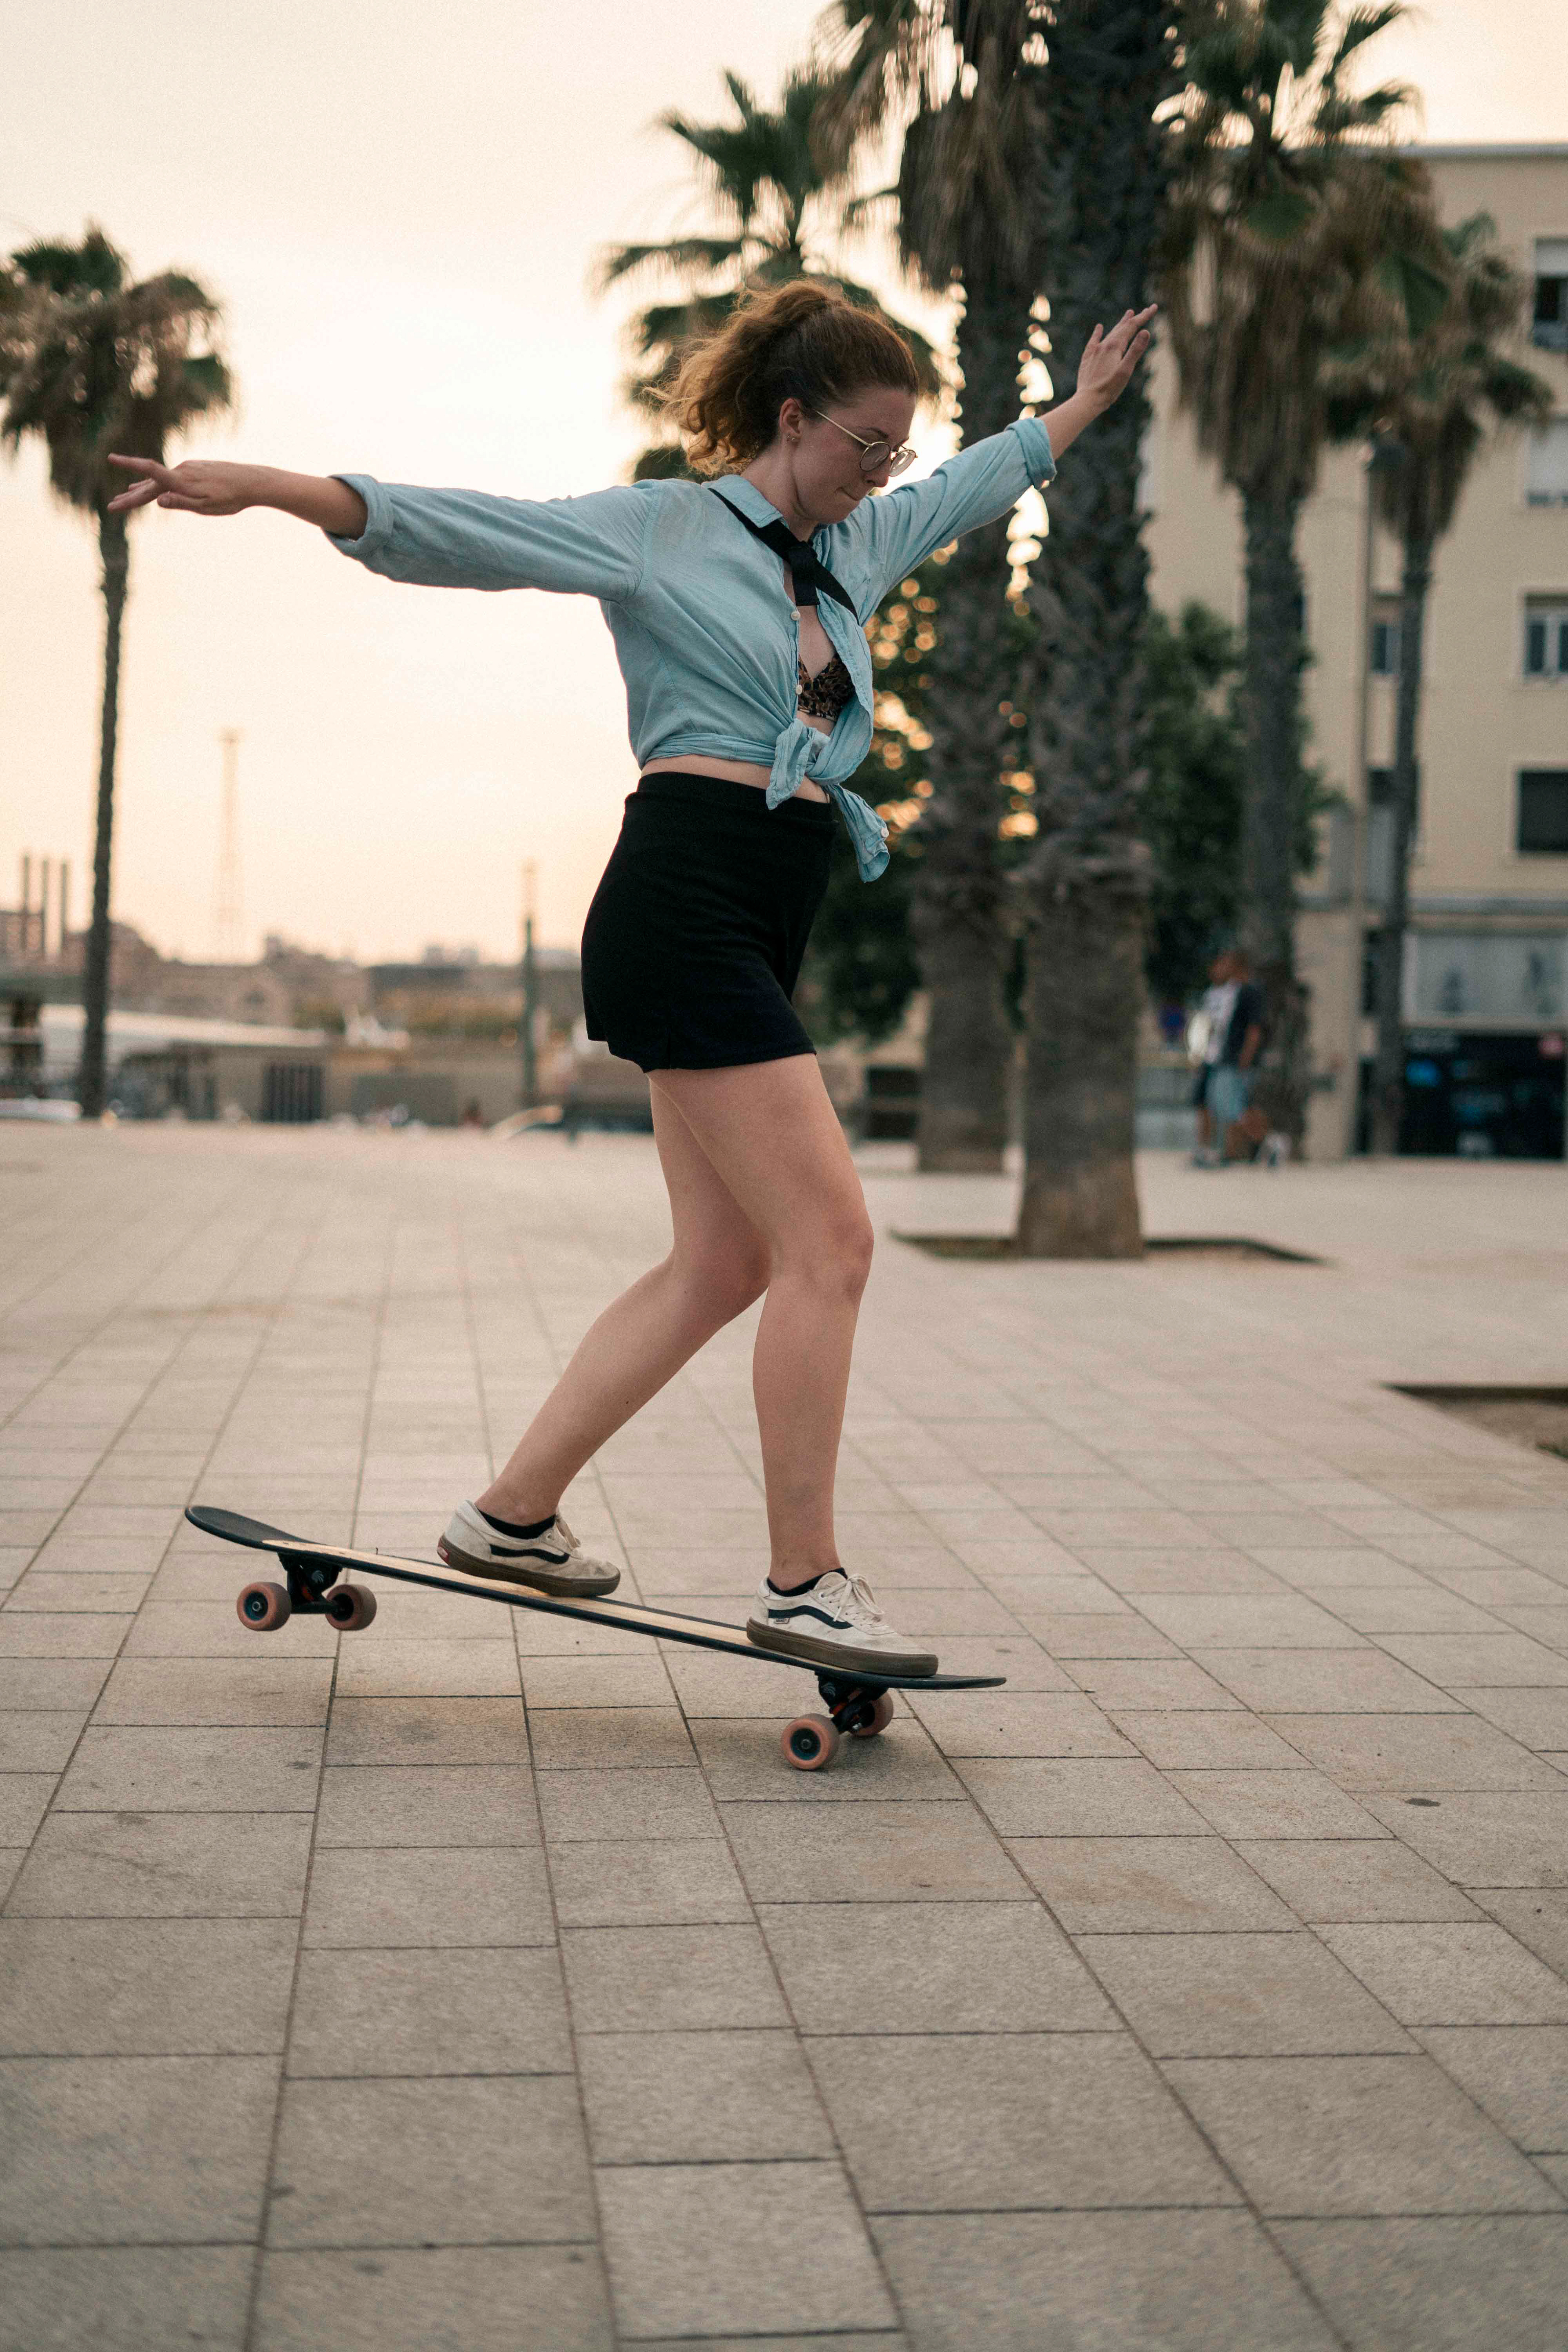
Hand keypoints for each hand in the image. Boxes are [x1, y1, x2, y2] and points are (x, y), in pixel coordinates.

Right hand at [106, 454, 255, 515]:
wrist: (251, 482)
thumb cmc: (230, 498)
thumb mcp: (206, 507)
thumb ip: (181, 503)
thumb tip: (158, 502)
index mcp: (181, 481)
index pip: (149, 472)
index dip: (129, 465)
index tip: (110, 458)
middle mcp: (181, 471)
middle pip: (150, 484)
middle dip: (131, 497)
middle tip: (113, 506)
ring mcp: (188, 469)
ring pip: (160, 481)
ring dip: (142, 490)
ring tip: (126, 496)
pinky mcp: (195, 470)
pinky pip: (170, 478)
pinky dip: (158, 484)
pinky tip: (155, 488)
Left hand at [1075, 306, 1156, 411]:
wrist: (1087, 400)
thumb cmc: (1108, 389)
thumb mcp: (1126, 371)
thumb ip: (1135, 351)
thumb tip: (1145, 331)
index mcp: (1115, 346)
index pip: (1132, 326)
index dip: (1144, 316)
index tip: (1154, 307)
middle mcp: (1104, 345)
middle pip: (1122, 327)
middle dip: (1135, 318)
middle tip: (1146, 310)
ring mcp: (1095, 351)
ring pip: (1110, 333)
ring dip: (1121, 323)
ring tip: (1128, 313)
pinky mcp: (1088, 358)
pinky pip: (1093, 341)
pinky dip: (1098, 333)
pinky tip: (1099, 327)